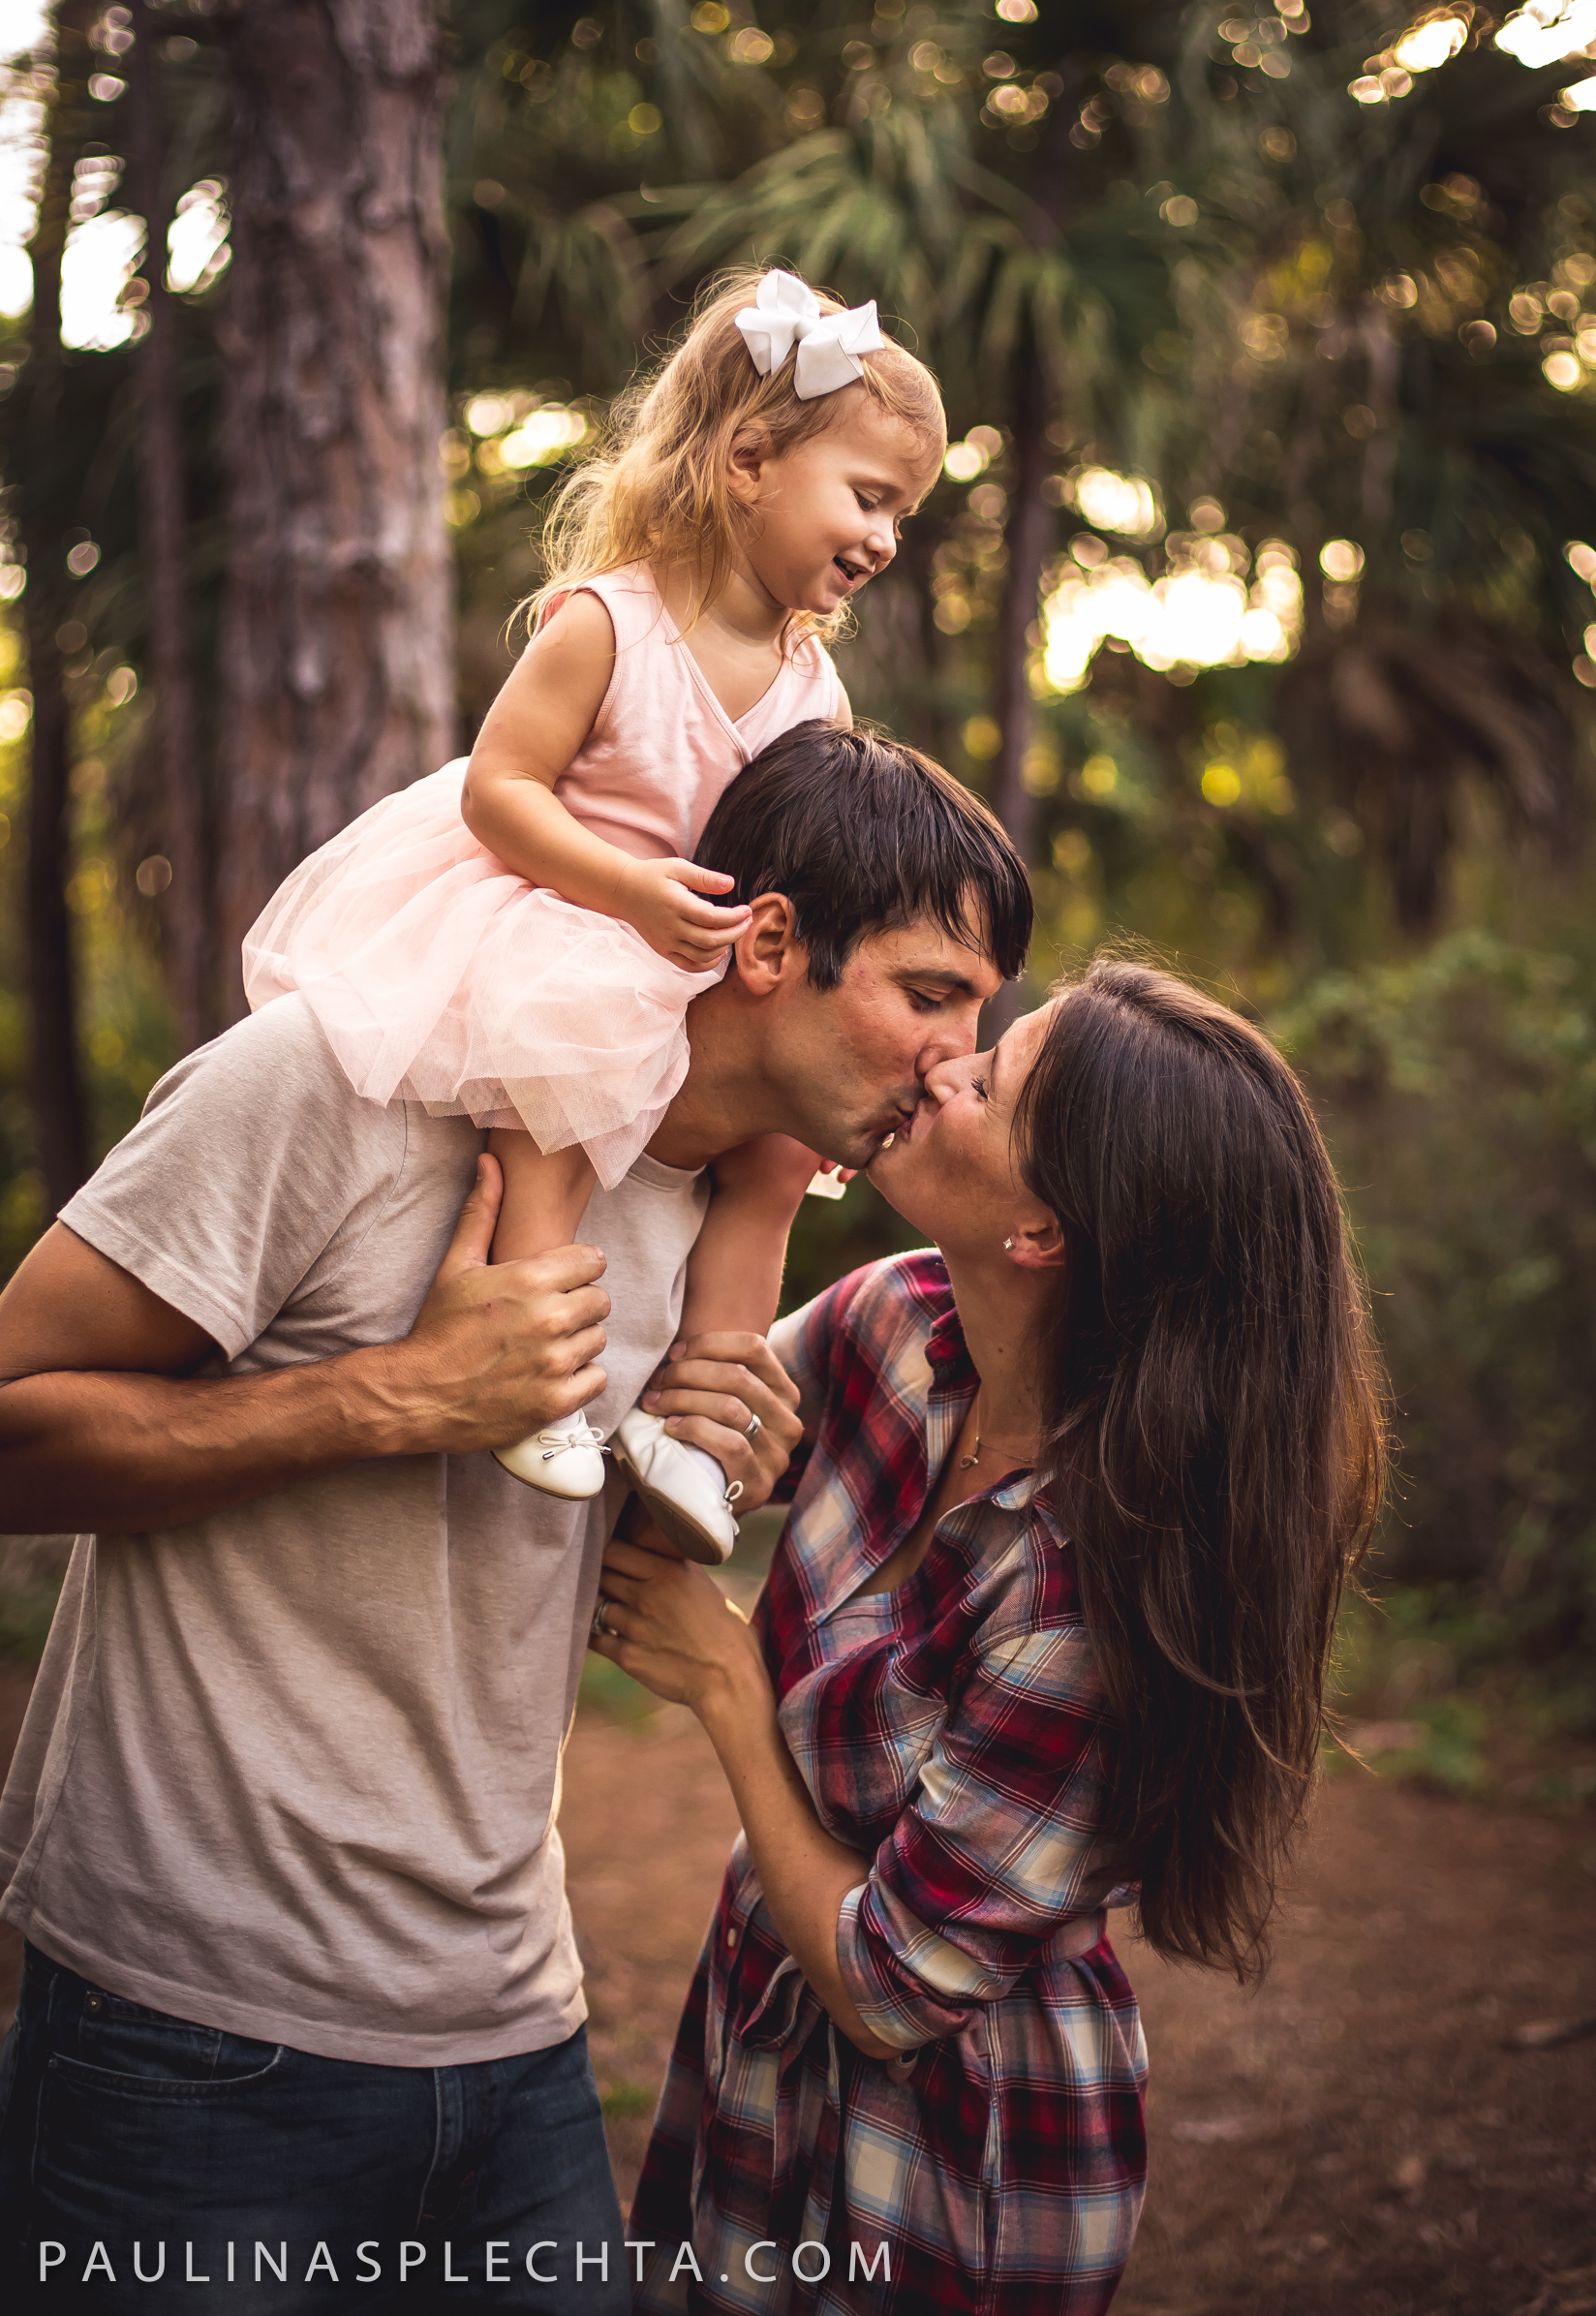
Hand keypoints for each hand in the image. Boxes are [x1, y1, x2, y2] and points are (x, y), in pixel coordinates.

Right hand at [377, 1154, 610, 1453]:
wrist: (417, 1394)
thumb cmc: (438, 1327)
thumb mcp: (456, 1265)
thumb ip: (483, 1211)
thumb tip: (491, 1161)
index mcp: (531, 1279)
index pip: (594, 1261)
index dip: (576, 1270)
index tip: (558, 1282)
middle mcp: (550, 1318)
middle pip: (601, 1300)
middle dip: (578, 1305)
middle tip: (547, 1316)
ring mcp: (555, 1362)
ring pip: (598, 1339)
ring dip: (578, 1342)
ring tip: (543, 1346)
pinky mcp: (556, 1400)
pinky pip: (596, 1379)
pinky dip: (578, 1379)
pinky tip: (547, 1374)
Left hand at [590, 1532, 770, 1714]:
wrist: (731, 1680)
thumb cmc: (726, 1631)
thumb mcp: (703, 1586)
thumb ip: (675, 1567)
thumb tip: (656, 1550)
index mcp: (668, 1572)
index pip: (614, 1549)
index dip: (606, 1549)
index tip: (607, 1554)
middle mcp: (647, 1596)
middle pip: (601, 1574)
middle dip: (599, 1575)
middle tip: (603, 1578)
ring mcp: (634, 1627)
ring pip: (595, 1605)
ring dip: (598, 1605)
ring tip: (605, 1606)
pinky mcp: (627, 1656)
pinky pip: (594, 1637)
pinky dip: (594, 1633)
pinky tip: (602, 1632)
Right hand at [618, 857, 750, 970]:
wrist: (624, 891)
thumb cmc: (653, 876)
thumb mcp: (678, 868)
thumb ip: (705, 877)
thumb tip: (730, 884)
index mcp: (676, 905)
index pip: (712, 918)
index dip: (735, 917)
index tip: (747, 910)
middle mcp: (671, 927)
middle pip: (711, 940)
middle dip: (736, 932)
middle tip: (747, 921)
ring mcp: (667, 942)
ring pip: (703, 956)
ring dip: (724, 947)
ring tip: (734, 932)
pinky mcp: (664, 951)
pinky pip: (689, 966)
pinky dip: (707, 964)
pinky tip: (718, 950)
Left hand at [640, 1329, 800, 1510]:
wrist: (692, 1506)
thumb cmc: (699, 1442)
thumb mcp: (714, 1400)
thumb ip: (712, 1371)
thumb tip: (677, 1343)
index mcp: (783, 1393)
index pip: (754, 1347)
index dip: (709, 1344)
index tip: (674, 1354)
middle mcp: (789, 1422)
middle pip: (737, 1375)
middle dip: (687, 1373)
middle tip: (656, 1382)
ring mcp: (778, 1455)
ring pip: (731, 1407)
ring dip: (683, 1398)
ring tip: (654, 1403)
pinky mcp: (760, 1484)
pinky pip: (730, 1442)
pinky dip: (694, 1428)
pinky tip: (671, 1427)